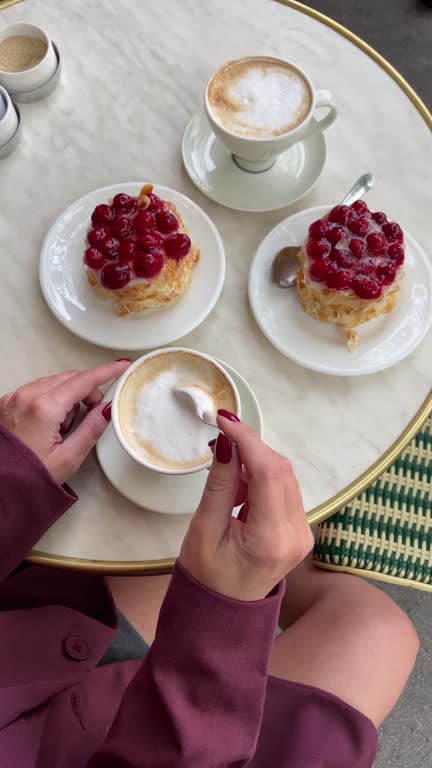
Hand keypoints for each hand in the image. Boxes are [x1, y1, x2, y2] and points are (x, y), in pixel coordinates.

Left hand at [0, 360, 129, 484]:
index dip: (106, 372)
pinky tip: (50, 423)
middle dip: (87, 391)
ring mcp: (14, 398)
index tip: (120, 366)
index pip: (83, 381)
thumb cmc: (26, 478)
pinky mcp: (8, 403)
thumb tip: (107, 409)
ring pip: (54, 382)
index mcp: (43, 408)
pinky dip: (51, 400)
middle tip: (94, 413)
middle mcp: (26, 397)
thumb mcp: (68, 457)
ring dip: (68, 397)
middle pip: (69, 378)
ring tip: (65, 427)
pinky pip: (38, 389)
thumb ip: (92, 429)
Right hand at [180, 414, 313, 601]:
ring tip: (226, 474)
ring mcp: (303, 533)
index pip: (268, 471)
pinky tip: (241, 490)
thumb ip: (219, 485)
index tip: (224, 420)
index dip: (247, 439)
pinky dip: (263, 478)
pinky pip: (285, 490)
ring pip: (285, 476)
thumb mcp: (203, 530)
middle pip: (281, 470)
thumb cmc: (206, 578)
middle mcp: (296, 534)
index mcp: (271, 538)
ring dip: (256, 463)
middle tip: (219, 442)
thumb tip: (228, 444)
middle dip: (251, 448)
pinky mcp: (301, 530)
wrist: (225, 614)